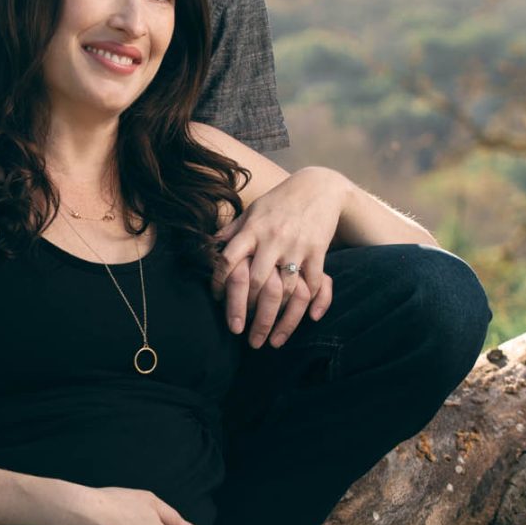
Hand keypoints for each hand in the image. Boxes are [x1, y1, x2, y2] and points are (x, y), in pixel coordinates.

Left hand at [213, 166, 343, 346]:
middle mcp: (272, 239)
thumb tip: (207, 247)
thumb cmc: (279, 202)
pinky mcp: (318, 251)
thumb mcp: (252, 212)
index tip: (216, 302)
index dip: (219, 283)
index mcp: (252, 229)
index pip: (228, 260)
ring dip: (277, 316)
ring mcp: (296, 246)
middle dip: (246, 311)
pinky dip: (310, 303)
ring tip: (270, 337)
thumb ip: (231, 231)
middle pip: (255, 282)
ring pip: (284, 289)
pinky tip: (305, 319)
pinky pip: (313, 283)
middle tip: (241, 333)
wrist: (319, 187)